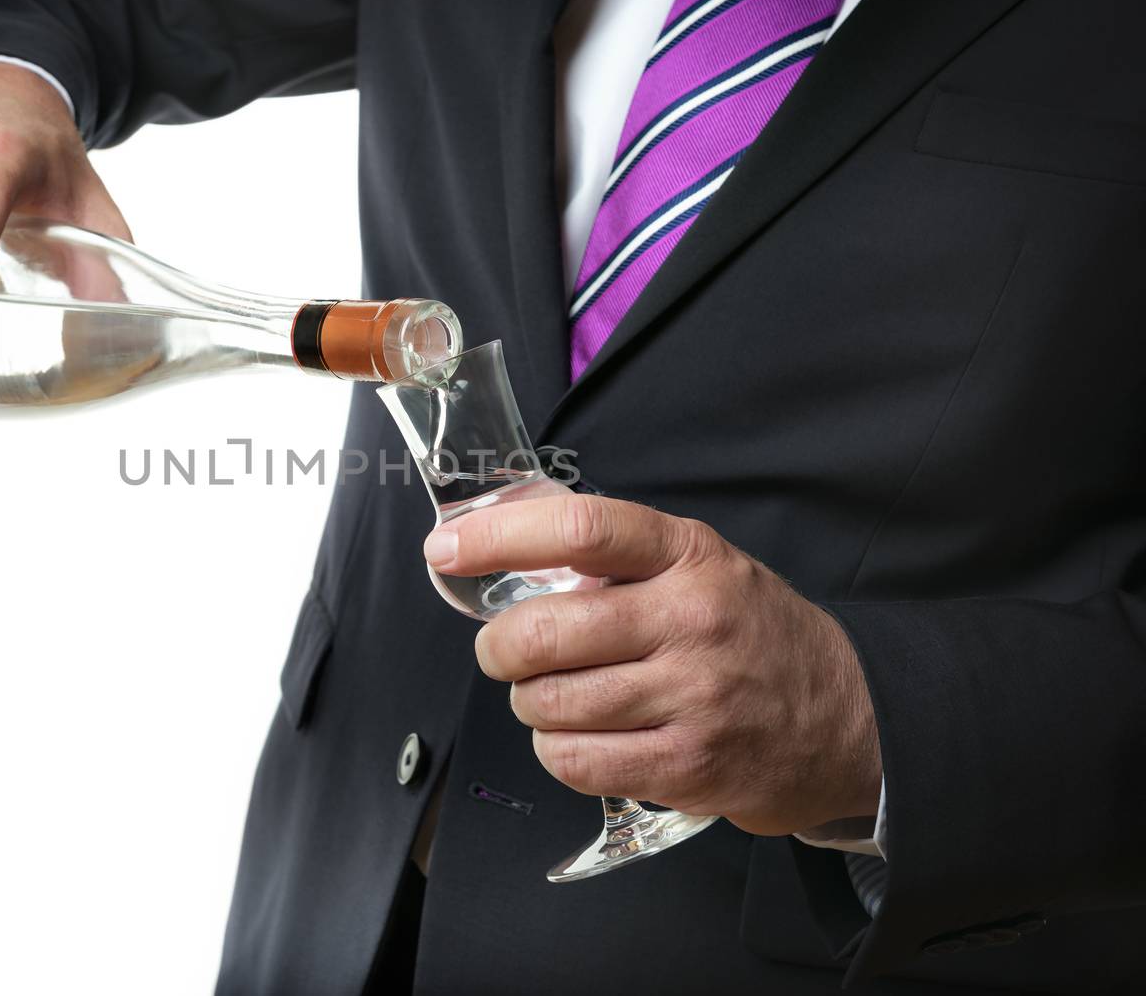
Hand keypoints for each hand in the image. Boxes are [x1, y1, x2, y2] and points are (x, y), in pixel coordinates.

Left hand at [423, 493, 881, 834]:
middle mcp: (692, 620)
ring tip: (553, 695)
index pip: (580, 529)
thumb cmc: (750, 634)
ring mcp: (693, 698)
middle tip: (502, 650)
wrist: (849, 719)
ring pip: (551, 702)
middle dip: (499, 646)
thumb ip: (614, 556)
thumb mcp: (699, 567)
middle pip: (546, 631)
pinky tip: (576, 737)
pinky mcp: (689, 766)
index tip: (447, 548)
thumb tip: (503, 537)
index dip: (499, 537)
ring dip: (529, 702)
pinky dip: (556, 751)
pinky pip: (576, 761)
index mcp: (688, 556)